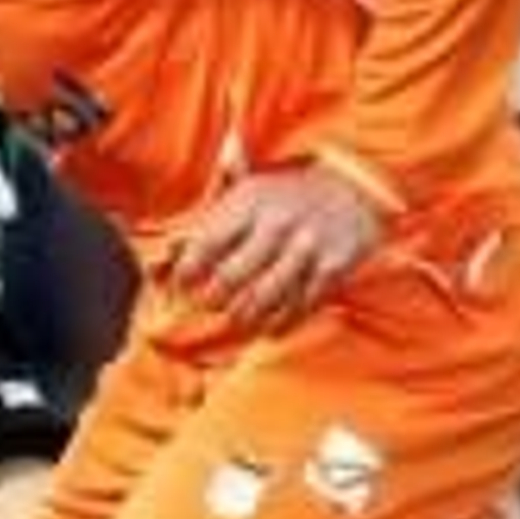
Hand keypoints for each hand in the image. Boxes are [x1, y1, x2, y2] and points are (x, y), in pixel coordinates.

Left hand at [172, 163, 383, 332]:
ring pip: (265, 296)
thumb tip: (166, 248)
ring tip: (236, 320)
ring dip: (245, 316)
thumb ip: (209, 218)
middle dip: (213, 298)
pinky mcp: (331, 267)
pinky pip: (301, 305)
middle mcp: (277, 224)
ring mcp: (306, 247)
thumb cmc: (285, 197)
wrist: (353, 190)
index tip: (180, 286)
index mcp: (250, 203)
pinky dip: (282, 322)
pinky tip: (269, 328)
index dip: (187, 270)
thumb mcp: (247, 192)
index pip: (207, 242)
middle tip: (206, 307)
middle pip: (233, 275)